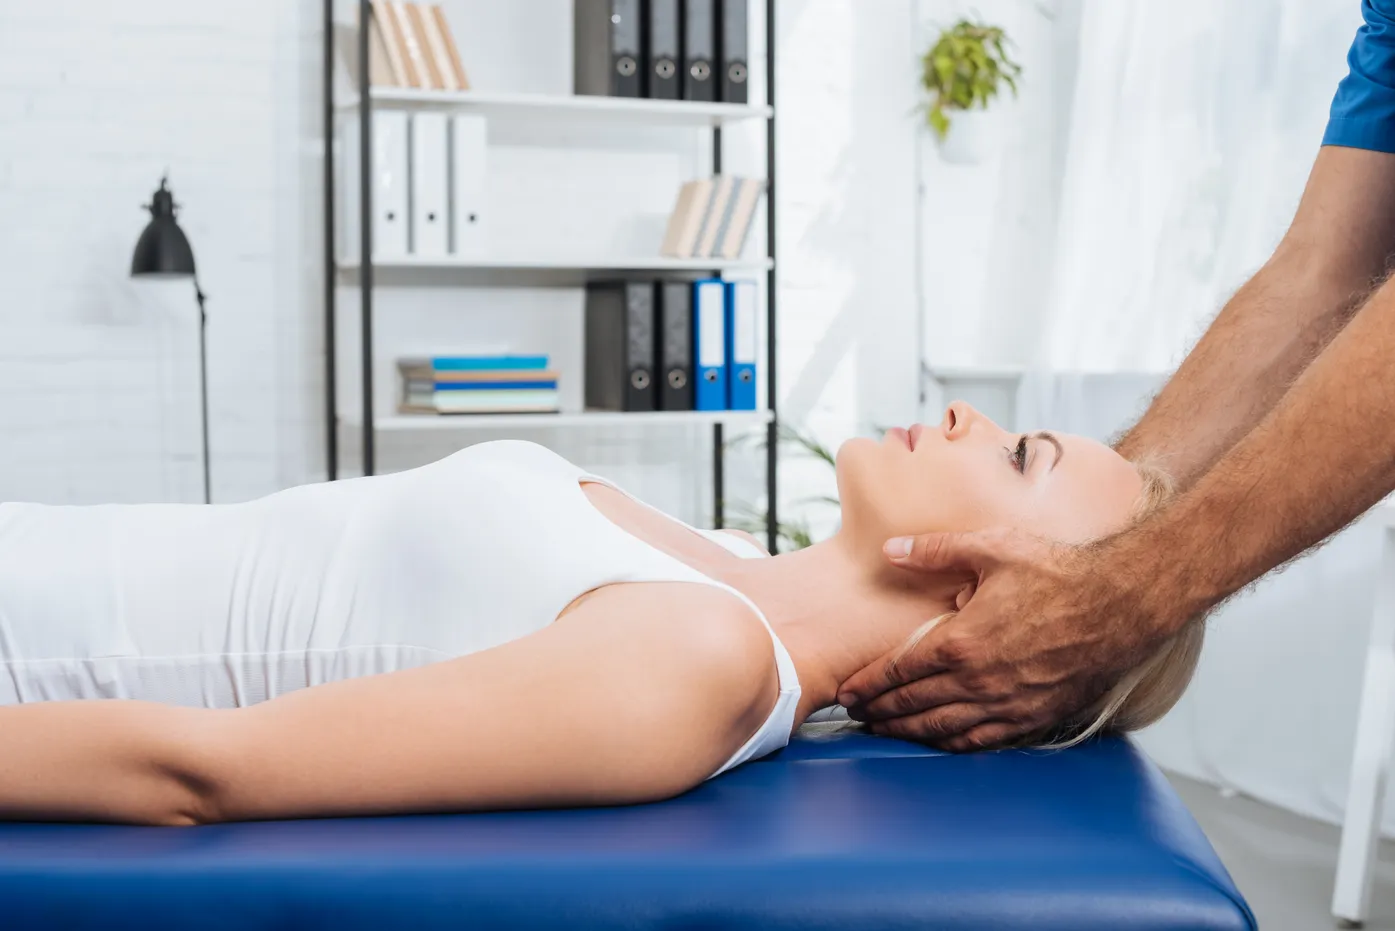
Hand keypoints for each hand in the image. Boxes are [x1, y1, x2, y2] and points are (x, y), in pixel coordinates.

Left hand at [837, 528, 1172, 751]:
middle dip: (879, 712)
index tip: (846, 692)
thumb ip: (934, 550)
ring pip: (943, 729)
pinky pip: (984, 740)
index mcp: (961, 641)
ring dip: (907, 733)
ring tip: (883, 732)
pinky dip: (953, 745)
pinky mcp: (1035, 717)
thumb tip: (889, 549)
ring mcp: (1008, 704)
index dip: (868, 684)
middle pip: (914, 705)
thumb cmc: (1057, 571)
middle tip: (855, 716)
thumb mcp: (991, 547)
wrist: (1123, 603)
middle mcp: (980, 680)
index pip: (898, 671)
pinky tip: (939, 743)